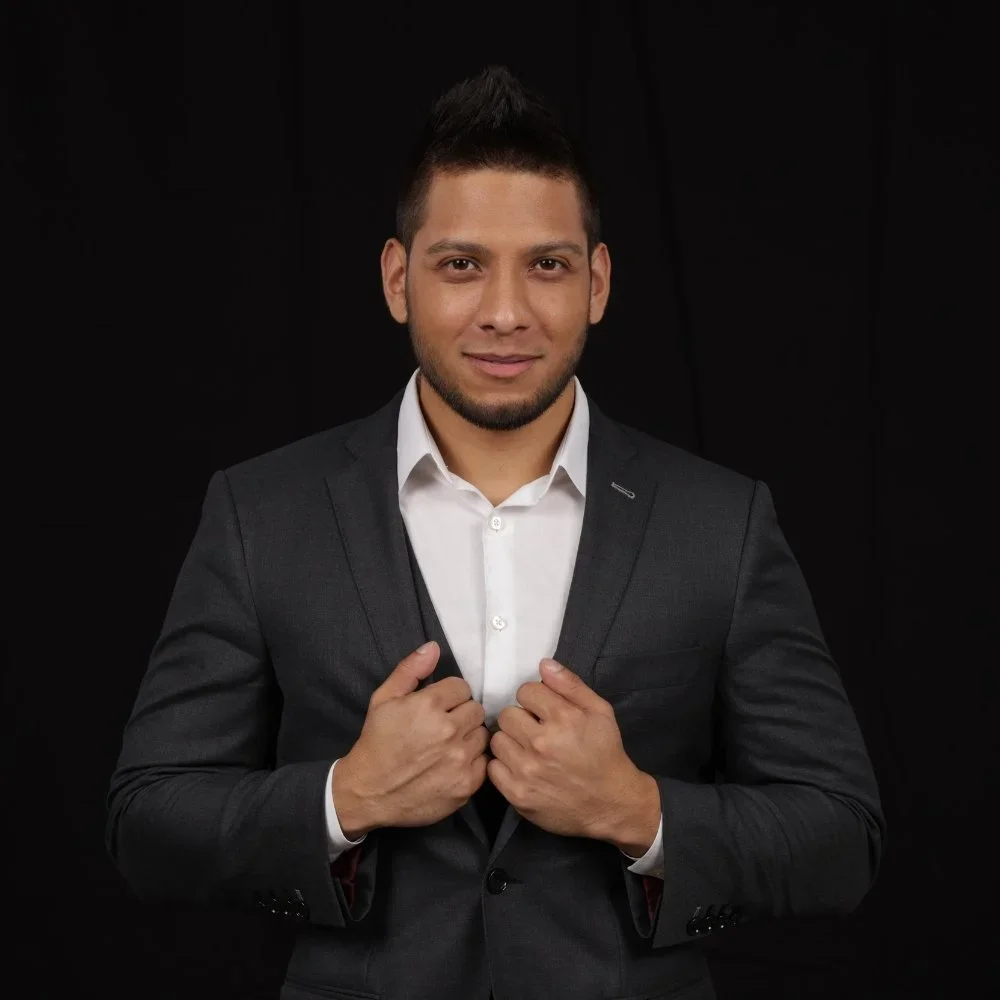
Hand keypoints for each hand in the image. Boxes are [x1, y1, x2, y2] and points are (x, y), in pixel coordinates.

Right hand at [334, 642, 490, 832]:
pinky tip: (452, 764)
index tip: (437, 707)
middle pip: (476, 710)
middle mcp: (448, 731)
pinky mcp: (466, 785)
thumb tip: (433, 647)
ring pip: (482, 735)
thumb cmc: (376, 742)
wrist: (368, 791)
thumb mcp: (383, 699)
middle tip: (442, 727)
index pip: (462, 688)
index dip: (449, 696)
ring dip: (468, 737)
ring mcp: (459, 760)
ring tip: (447, 746)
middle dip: (461, 714)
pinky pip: (484, 762)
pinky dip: (471, 762)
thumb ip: (410, 669)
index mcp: (429, 706)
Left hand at [487, 659, 648, 841]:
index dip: (535, 699)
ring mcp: (528, 771)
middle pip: (507, 714)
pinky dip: (505, 766)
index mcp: (563, 719)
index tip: (544, 712)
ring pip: (497, 740)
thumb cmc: (605, 753)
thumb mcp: (600, 711)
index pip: (525, 691)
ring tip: (529, 750)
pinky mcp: (518, 794)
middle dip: (521, 719)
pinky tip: (523, 768)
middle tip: (536, 731)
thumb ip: (570, 685)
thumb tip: (543, 664)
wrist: (612, 804)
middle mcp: (542, 743)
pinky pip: (493, 768)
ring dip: (511, 742)